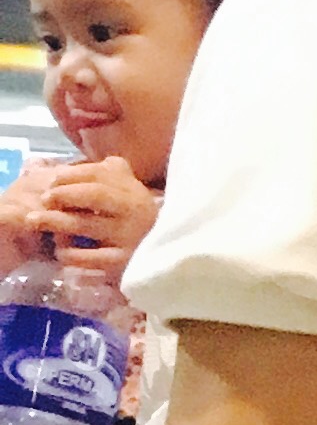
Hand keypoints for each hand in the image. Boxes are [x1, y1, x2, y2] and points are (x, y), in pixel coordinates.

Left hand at [17, 156, 157, 275]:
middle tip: (45, 199)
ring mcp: (129, 237)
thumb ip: (112, 172)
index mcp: (133, 190)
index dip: (70, 175)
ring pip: (87, 224)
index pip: (98, 174)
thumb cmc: (141, 220)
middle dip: (63, 194)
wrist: (173, 258)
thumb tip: (77, 162)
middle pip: (93, 194)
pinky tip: (61, 252)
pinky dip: (72, 254)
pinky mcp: (124, 262)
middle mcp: (134, 210)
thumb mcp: (132, 190)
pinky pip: (92, 258)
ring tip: (36, 221)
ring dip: (57, 221)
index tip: (52, 181)